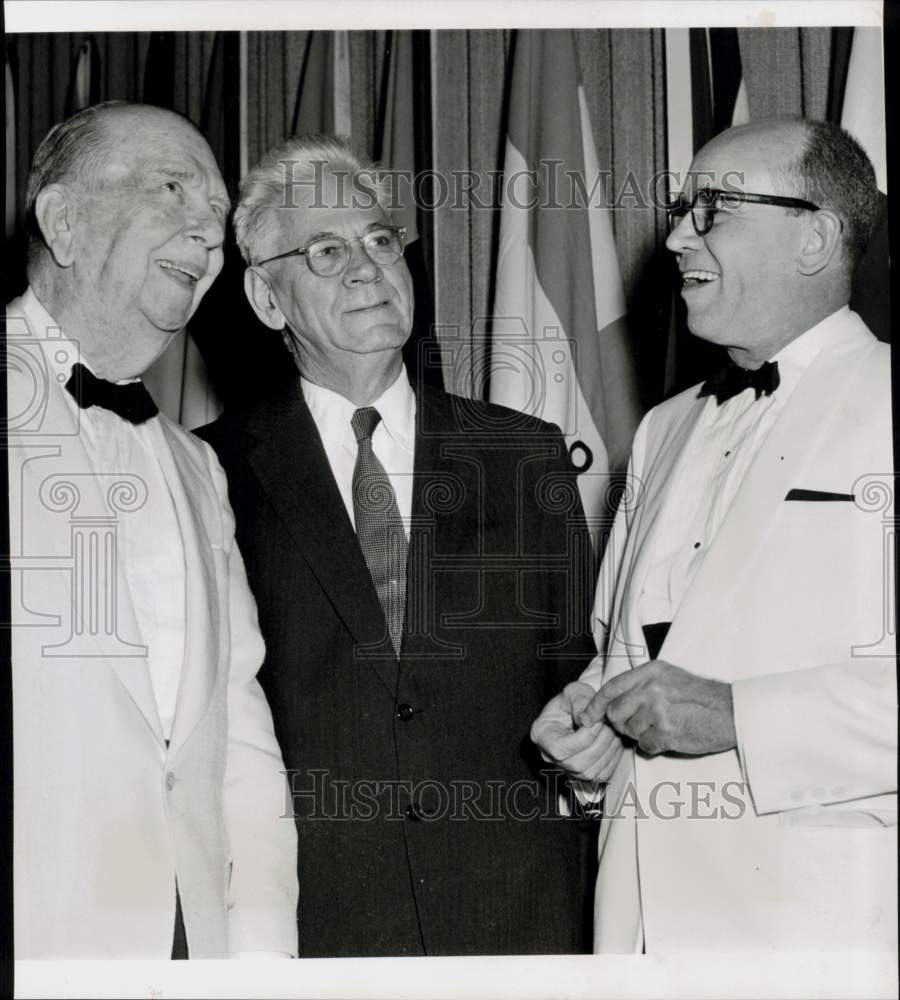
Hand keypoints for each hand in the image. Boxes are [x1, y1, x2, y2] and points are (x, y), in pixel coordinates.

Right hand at [530, 681, 623, 782]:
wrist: (579, 708)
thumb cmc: (572, 700)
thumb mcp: (574, 692)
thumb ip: (580, 703)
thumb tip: (588, 721)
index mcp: (542, 734)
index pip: (560, 749)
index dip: (582, 739)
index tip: (598, 723)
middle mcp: (550, 756)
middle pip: (575, 764)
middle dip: (598, 745)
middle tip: (609, 726)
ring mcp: (566, 768)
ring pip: (589, 773)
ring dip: (607, 752)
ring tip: (612, 731)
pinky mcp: (583, 774)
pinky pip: (600, 776)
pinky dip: (612, 760)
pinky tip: (613, 742)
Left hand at [580, 660, 735, 755]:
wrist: (730, 712)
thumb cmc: (699, 697)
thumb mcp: (668, 678)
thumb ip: (640, 685)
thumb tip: (610, 703)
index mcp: (650, 672)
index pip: (611, 687)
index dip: (596, 705)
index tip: (587, 717)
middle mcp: (651, 688)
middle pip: (615, 712)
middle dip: (622, 723)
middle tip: (641, 724)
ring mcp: (659, 710)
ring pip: (629, 731)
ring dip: (642, 734)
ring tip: (662, 727)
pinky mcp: (667, 731)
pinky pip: (645, 745)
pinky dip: (654, 746)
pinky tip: (669, 737)